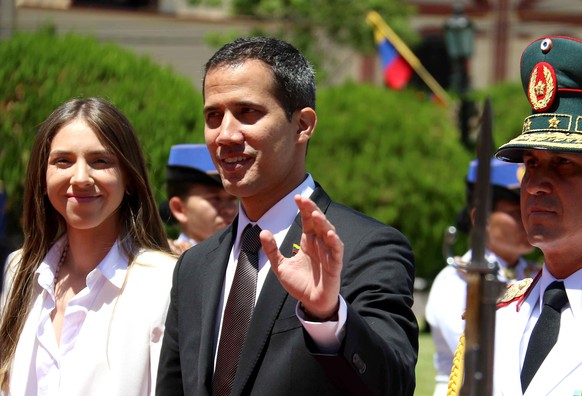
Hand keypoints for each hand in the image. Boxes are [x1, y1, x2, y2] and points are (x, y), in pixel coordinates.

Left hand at [261, 195, 343, 319]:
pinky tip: (330, 234)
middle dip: (312, 210)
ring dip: (323, 223)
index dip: (304, 209)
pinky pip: (336, 251)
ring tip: (315, 215)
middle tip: (304, 199)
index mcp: (308, 241)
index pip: (307, 220)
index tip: (297, 197)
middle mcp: (320, 244)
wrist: (310, 303)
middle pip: (318, 222)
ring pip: (329, 233)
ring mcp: (328, 253)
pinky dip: (334, 242)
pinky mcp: (335, 265)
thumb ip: (272, 250)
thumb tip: (263, 231)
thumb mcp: (280, 266)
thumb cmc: (299, 284)